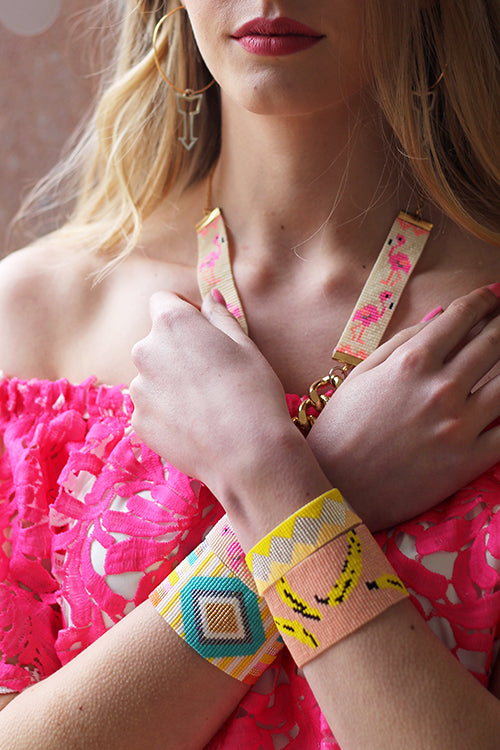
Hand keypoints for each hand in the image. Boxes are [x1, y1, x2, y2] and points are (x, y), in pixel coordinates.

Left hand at [130, 291, 300, 501]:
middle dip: (178, 351)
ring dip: (172, 383)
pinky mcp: (139, 422)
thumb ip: (220, 316)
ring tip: (206, 405)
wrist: (247, 454)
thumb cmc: (253, 392)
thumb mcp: (245, 345)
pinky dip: (169, 413)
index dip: (185, 312)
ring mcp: (138, 390)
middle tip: (212, 374)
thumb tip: (211, 298)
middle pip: (157, 342)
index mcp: (171, 324)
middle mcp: (145, 352)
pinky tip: (196, 426)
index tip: (204, 331)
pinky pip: (153, 408)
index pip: (163, 301)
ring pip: (154, 377)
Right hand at [307, 286, 499, 529]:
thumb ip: (403, 341)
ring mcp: (459, 426)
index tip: (492, 295)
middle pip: (493, 343)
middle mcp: (441, 388)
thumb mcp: (361, 375)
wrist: (336, 488)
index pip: (461, 318)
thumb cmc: (341, 428)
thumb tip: (442, 315)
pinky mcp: (469, 461)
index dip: (482, 301)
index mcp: (412, 362)